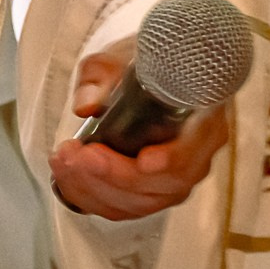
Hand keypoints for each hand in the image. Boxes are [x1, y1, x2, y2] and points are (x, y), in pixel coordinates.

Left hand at [49, 41, 230, 220]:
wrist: (143, 78)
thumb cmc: (139, 70)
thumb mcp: (118, 59)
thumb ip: (101, 75)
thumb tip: (87, 104)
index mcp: (204, 119)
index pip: (197, 148)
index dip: (172, 160)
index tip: (144, 160)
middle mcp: (196, 157)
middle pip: (165, 185)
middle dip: (116, 175)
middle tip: (80, 155)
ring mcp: (173, 181)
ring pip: (141, 202)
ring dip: (96, 187)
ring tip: (66, 160)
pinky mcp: (148, 194)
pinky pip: (123, 209)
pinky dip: (90, 196)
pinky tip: (68, 176)